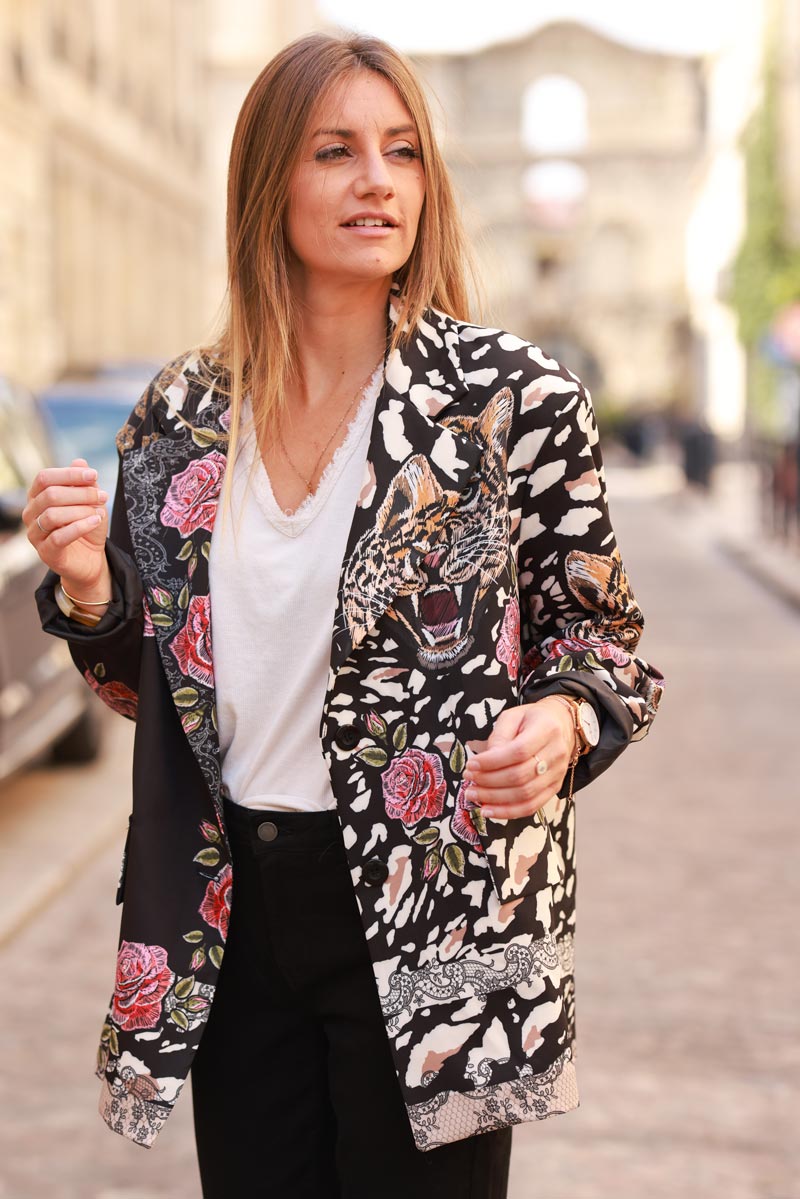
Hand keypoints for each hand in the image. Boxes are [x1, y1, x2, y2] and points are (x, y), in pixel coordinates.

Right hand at [24, 457, 110, 598]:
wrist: (90, 558)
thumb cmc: (86, 526)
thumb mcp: (90, 502)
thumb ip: (84, 483)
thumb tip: (80, 462)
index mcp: (37, 497)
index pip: (45, 478)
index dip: (69, 474)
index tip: (94, 475)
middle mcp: (31, 514)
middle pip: (50, 495)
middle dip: (80, 493)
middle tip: (103, 497)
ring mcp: (35, 534)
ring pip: (53, 515)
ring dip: (81, 510)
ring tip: (100, 512)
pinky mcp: (46, 552)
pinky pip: (59, 536)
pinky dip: (80, 526)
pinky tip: (95, 521)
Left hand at [462, 697, 577, 819]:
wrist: (563, 725)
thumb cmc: (533, 719)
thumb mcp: (513, 716)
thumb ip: (499, 736)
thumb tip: (485, 761)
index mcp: (546, 730)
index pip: (518, 752)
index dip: (492, 762)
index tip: (471, 765)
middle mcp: (556, 754)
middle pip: (520, 776)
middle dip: (489, 781)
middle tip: (468, 779)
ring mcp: (557, 774)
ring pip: (525, 795)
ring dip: (494, 798)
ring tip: (473, 795)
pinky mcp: (554, 788)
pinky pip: (531, 807)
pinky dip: (508, 812)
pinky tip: (489, 810)